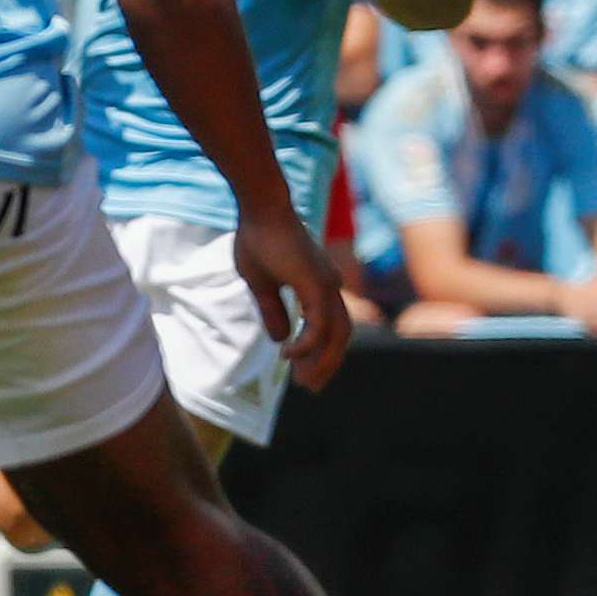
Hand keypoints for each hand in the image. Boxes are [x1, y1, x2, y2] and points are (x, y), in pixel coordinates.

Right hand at [235, 209, 351, 389]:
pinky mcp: (318, 285)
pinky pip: (319, 325)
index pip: (329, 326)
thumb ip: (272, 310)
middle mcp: (330, 287)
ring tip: (304, 382)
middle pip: (340, 336)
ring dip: (322, 362)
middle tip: (309, 387)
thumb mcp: (260, 282)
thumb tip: (279, 339)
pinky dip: (306, 344)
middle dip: (326, 365)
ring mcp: (327, 285)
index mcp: (320, 285)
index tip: (301, 371)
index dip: (319, 351)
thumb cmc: (256, 237)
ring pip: (336, 335)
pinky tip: (287, 354)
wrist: (260, 207)